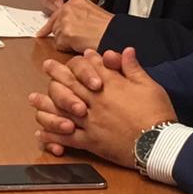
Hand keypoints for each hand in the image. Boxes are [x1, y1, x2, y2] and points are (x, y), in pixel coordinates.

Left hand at [28, 48, 174, 165]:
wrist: (158, 143)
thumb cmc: (157, 113)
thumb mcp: (149, 85)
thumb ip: (133, 68)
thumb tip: (125, 50)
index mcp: (111, 86)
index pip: (92, 68)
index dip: (83, 62)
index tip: (76, 57)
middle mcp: (96, 101)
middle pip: (71, 84)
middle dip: (57, 74)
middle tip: (46, 67)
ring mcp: (90, 121)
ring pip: (62, 109)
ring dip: (46, 104)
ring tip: (33, 99)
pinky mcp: (91, 141)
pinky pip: (67, 138)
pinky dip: (52, 136)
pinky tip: (41, 134)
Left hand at [35, 0, 113, 53]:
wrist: (116, 35)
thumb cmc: (108, 28)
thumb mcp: (90, 13)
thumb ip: (74, 16)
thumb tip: (54, 26)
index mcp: (74, 0)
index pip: (57, 13)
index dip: (55, 25)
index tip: (43, 32)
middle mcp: (67, 7)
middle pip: (55, 25)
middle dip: (63, 34)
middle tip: (79, 38)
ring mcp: (65, 20)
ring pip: (56, 36)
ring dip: (66, 42)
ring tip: (83, 40)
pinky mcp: (65, 33)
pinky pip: (59, 46)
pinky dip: (68, 49)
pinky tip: (80, 45)